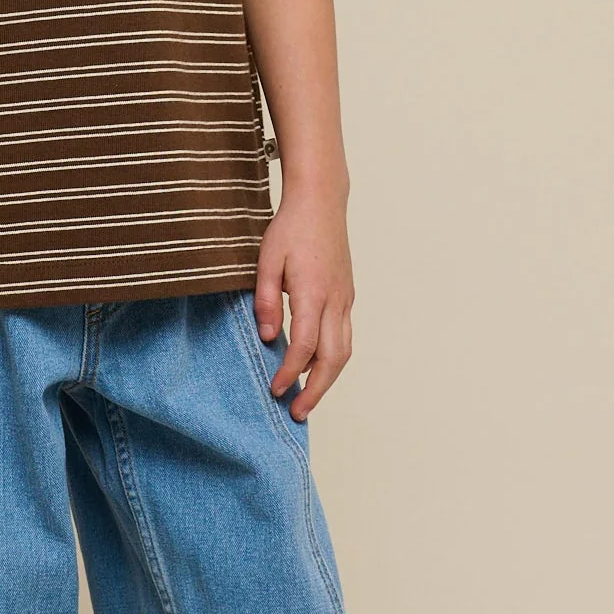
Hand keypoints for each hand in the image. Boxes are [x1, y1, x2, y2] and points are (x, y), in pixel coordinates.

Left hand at [254, 186, 354, 421]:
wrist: (321, 202)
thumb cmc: (291, 228)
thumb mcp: (266, 260)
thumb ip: (266, 300)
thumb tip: (268, 337)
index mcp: (314, 292)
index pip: (305, 346)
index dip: (290, 373)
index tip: (275, 390)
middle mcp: (336, 300)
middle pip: (333, 359)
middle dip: (316, 390)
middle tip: (297, 412)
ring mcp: (345, 299)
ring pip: (344, 351)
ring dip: (327, 379)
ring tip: (308, 398)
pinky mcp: (347, 296)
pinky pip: (345, 337)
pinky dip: (332, 360)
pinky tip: (316, 368)